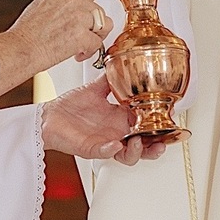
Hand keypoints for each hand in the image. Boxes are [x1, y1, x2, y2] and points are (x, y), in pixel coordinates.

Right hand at [0, 0, 112, 96]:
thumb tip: (73, 9)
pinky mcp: (82, 35)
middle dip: (94, 23)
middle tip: (84, 34)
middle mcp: (71, 0)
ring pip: (104, 24)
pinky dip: (90, 51)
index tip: (87, 15)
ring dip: (96, 36)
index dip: (90, 5)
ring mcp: (78, 16)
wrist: (20, 49)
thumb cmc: (26, 34)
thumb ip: (60, 3)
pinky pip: (98, 43)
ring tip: (83, 45)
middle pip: (99, 8)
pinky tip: (77, 54)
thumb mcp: (41, 6)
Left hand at [41, 77, 165, 165]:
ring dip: (136, 151)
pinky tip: (115, 145)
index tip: (170, 122)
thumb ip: (111, 80)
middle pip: (143, 147)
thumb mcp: (95, 89)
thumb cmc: (71, 106)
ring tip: (138, 141)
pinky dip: (110, 151)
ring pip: (127, 156)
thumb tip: (122, 63)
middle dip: (155, 147)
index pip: (146, 127)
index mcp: (120, 120)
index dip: (159, 128)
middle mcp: (116, 134)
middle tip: (162, 142)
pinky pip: (103, 153)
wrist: (49, 115)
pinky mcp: (90, 148)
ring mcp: (105, 143)